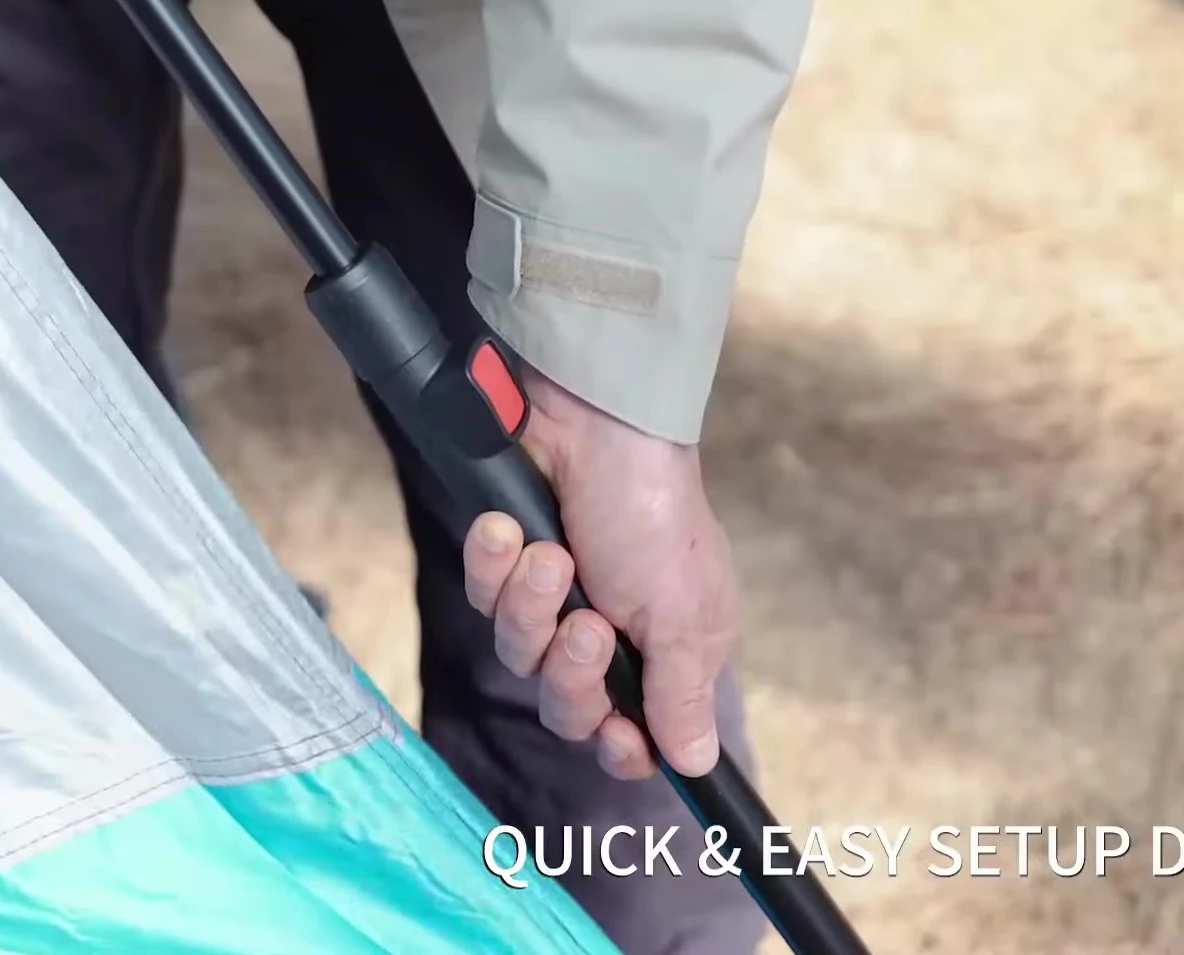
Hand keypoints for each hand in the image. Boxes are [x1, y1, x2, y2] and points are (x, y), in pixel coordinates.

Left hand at [461, 368, 738, 780]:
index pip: (632, 734)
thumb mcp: (684, 614)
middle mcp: (606, 631)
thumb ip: (683, 694)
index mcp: (663, 649)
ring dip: (533, 609)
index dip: (619, 746)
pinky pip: (484, 597)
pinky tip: (509, 532)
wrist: (595, 420)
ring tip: (551, 558)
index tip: (616, 735)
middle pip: (567, 707)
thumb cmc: (653, 511)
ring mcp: (551, 597)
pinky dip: (495, 567)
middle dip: (571, 673)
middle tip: (587, 625)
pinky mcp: (505, 562)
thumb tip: (699, 764)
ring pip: (519, 653)